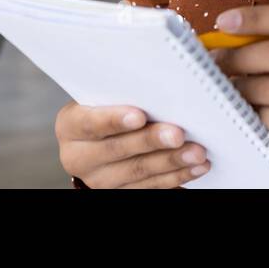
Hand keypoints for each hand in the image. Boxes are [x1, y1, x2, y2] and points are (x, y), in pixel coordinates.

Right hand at [55, 103, 210, 187]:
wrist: (103, 136)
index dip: (113, 120)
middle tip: (178, 133)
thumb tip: (169, 75)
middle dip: (151, 141)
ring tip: (197, 152)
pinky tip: (197, 166)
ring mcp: (99, 179)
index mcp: (70, 125)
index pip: (88, 122)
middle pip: (116, 150)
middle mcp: (78, 156)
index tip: (140, 115)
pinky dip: (177, 176)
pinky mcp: (121, 191)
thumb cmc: (113, 102)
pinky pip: (151, 187)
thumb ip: (128, 88)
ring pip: (137, 172)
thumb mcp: (109, 92)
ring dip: (171, 162)